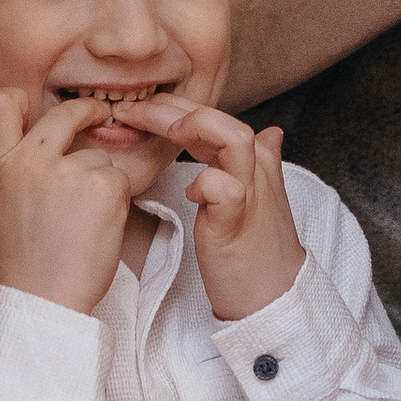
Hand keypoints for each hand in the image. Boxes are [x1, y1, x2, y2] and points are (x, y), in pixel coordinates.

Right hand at [0, 86, 140, 318]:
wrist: (41, 299)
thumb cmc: (18, 261)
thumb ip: (9, 171)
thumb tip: (25, 149)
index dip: (17, 98)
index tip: (30, 104)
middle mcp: (31, 160)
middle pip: (64, 114)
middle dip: (86, 112)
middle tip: (98, 115)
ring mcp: (69, 170)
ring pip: (98, 157)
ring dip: (99, 180)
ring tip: (83, 221)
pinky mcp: (103, 186)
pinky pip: (118, 180)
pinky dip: (116, 201)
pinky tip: (100, 227)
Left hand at [109, 100, 302, 323]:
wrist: (273, 294)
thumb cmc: (254, 247)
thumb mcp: (255, 196)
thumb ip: (248, 163)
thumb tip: (269, 133)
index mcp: (253, 158)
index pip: (211, 114)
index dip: (173, 106)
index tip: (135, 109)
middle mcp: (255, 167)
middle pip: (217, 116)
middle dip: (169, 107)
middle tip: (128, 110)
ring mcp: (249, 191)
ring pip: (234, 137)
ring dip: (197, 126)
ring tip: (167, 133)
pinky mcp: (237, 219)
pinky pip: (224, 188)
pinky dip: (204, 183)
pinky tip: (189, 193)